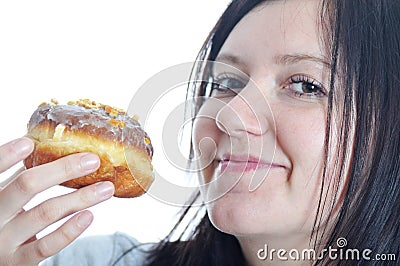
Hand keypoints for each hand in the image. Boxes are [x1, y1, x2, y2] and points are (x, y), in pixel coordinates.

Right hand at [0, 138, 114, 265]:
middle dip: (63, 170)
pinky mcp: (18, 262)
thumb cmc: (4, 220)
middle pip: (27, 186)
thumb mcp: (5, 196)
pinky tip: (88, 216)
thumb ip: (20, 178)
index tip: (29, 143)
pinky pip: (47, 245)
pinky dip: (70, 230)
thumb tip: (46, 145)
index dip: (6, 156)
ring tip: (106, 188)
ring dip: (81, 198)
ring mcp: (4, 241)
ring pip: (46, 213)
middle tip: (93, 160)